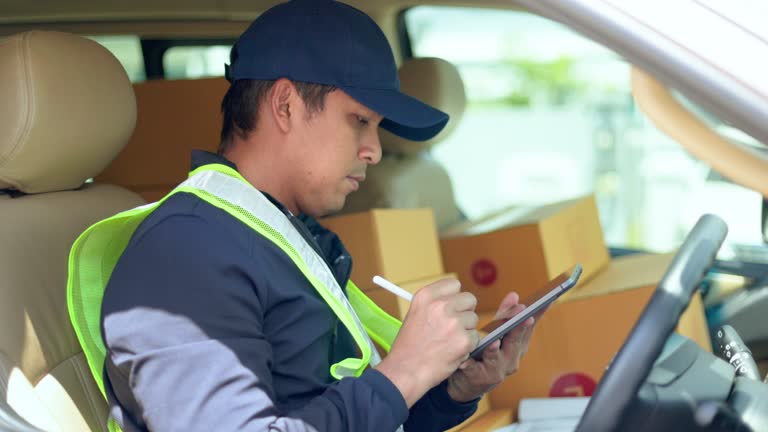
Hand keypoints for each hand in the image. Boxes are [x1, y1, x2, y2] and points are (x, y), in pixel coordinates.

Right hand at [375, 278, 478, 406]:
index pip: (454, 284)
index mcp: (426, 296)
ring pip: (473, 320)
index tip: (451, 306)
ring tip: (448, 342)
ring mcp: (454, 322)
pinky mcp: (464, 340)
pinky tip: (452, 351)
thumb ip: (435, 304)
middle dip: (465, 312)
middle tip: (453, 326)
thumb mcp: (415, 314)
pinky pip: (475, 337)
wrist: (406, 371)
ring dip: (466, 330)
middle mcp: (440, 305)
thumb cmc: (409, 346)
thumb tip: (455, 300)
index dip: (454, 297)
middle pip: (469, 299)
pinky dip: (467, 346)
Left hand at [446, 292, 538, 401]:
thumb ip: (504, 315)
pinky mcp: (478, 378)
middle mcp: (511, 359)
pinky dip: (470, 366)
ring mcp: (496, 370)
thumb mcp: (497, 333)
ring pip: (496, 358)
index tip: (544, 301)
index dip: (537, 314)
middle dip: (519, 328)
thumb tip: (514, 294)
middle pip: (515, 341)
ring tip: (493, 341)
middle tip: (523, 314)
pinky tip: (465, 361)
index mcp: (518, 346)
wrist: (467, 382)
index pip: (529, 327)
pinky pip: (474, 370)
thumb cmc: (485, 353)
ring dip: (495, 350)